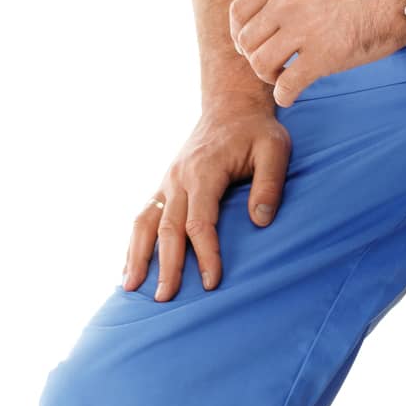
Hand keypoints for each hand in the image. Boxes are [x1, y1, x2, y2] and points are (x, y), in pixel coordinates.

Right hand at [122, 102, 292, 300]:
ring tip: (131, 288)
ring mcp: (168, 180)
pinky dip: (134, 241)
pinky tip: (130, 266)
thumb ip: (269, 184)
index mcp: (204, 171)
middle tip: (165, 299)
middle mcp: (179, 177)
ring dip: (137, 255)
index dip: (205, 254)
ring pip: (145, 222)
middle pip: (168, 228)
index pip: (199, 221)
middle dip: (166, 265)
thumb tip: (260, 222)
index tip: (211, 283)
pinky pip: (144, 214)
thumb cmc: (256, 130)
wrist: (232, 105)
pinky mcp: (165, 184)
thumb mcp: (275, 149)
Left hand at [228, 0, 405, 107]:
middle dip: (254, 57)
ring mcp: (304, 27)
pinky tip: (291, 95)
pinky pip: (286, 86)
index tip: (251, 44)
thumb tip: (262, 22)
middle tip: (271, 64)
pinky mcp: (323, 56)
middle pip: (246, 40)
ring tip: (283, 76)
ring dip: (268, 76)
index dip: (239, 33)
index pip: (238, 10)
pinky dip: (284, 96)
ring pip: (260, 64)